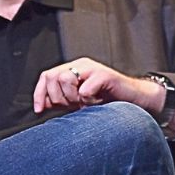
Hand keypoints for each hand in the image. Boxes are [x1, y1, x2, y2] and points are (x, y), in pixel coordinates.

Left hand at [33, 58, 164, 115]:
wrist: (134, 100)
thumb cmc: (107, 100)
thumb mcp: (78, 101)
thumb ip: (60, 100)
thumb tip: (41, 105)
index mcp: (73, 68)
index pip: (47, 76)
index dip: (40, 93)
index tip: (40, 110)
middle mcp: (81, 64)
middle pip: (53, 77)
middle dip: (58, 97)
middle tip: (72, 106)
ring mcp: (93, 68)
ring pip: (65, 79)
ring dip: (72, 98)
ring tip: (84, 104)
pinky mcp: (105, 75)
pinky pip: (84, 90)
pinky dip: (88, 101)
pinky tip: (96, 103)